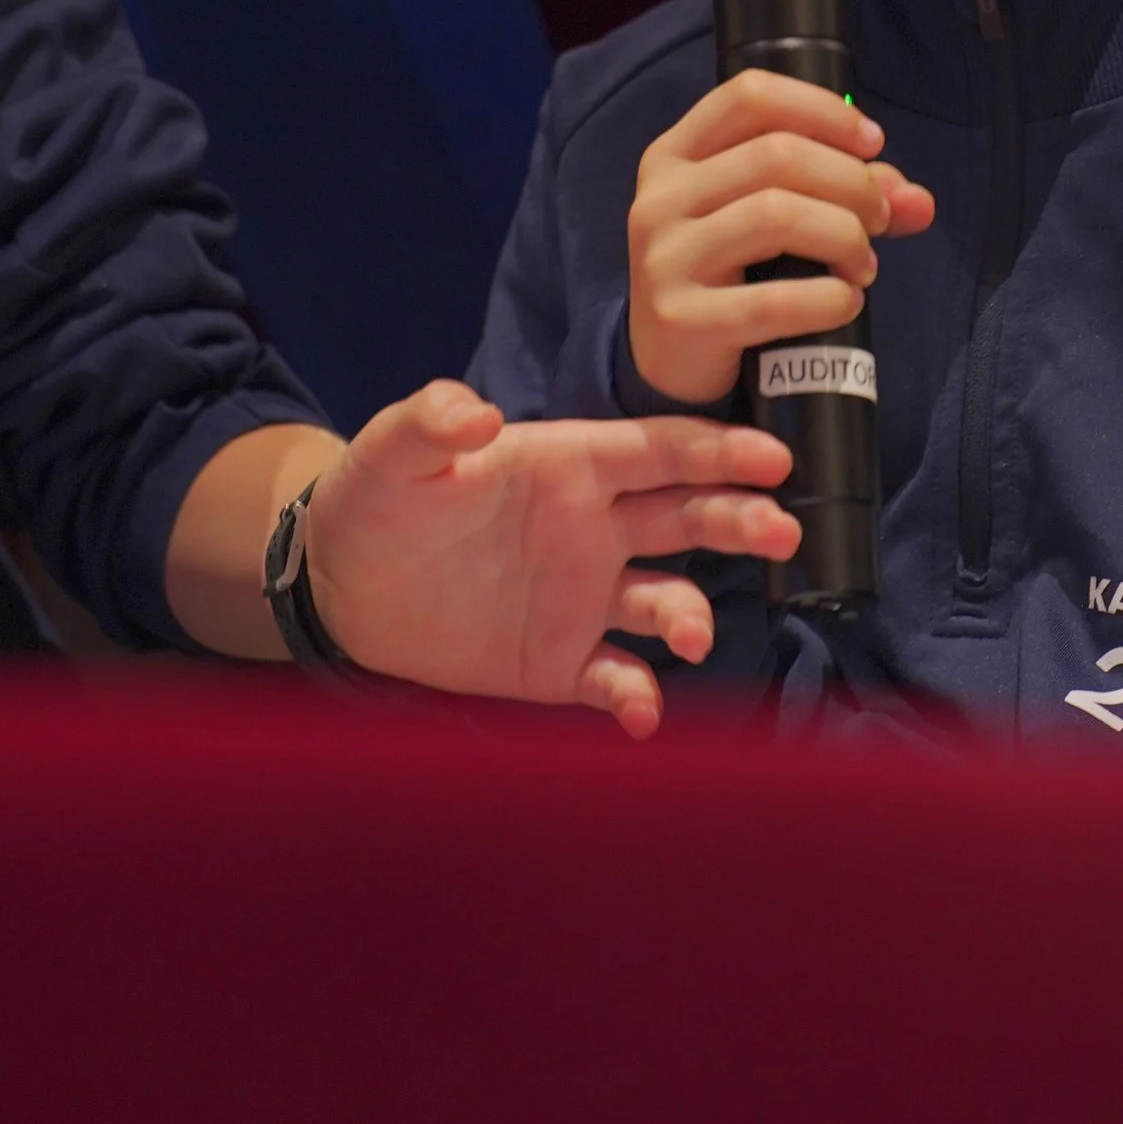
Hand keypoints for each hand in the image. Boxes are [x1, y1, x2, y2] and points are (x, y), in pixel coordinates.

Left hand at [301, 381, 798, 736]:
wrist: (340, 588)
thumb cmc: (375, 501)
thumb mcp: (392, 451)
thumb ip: (430, 422)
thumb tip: (476, 413)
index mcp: (569, 465)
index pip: (659, 451)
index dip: (718, 451)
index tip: (774, 457)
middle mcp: (593, 528)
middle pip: (686, 518)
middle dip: (739, 520)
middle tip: (782, 530)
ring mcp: (583, 597)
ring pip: (665, 600)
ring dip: (691, 615)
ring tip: (694, 635)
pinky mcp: (561, 661)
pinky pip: (617, 677)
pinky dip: (637, 696)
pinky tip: (639, 710)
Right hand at [627, 70, 936, 407]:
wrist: (671, 357)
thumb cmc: (733, 269)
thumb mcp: (771, 214)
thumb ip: (844, 192)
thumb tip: (918, 201)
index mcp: (676, 154)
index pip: (750, 96)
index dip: (823, 110)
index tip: (873, 144)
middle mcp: (660, 197)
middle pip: (776, 154)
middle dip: (850, 182)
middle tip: (880, 218)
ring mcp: (664, 258)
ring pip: (776, 215)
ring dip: (844, 236)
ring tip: (863, 264)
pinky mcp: (681, 319)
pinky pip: (774, 301)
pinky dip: (828, 298)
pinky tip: (846, 302)